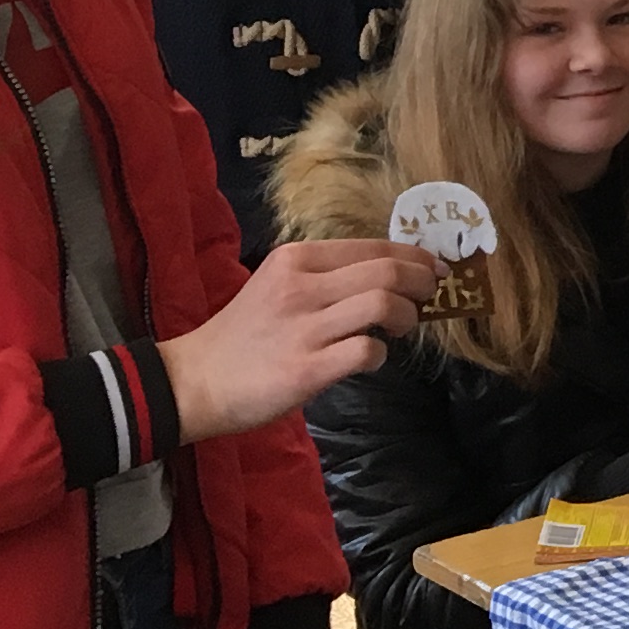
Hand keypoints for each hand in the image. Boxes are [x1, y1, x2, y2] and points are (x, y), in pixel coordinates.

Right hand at [156, 239, 436, 440]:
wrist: (194, 381)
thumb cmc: (243, 335)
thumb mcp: (278, 285)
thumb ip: (326, 277)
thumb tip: (390, 275)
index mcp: (296, 259)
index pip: (373, 247)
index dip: (414, 257)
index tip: (434, 268)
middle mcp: (300, 286)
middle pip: (386, 271)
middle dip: (422, 282)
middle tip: (430, 296)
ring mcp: (303, 328)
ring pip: (382, 304)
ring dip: (406, 316)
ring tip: (400, 328)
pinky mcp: (306, 368)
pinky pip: (366, 351)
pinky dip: (380, 354)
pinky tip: (370, 358)